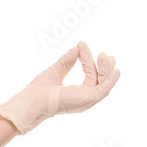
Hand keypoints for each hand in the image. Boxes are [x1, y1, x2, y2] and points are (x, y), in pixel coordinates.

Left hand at [0, 41, 120, 135]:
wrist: (31, 101)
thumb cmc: (38, 91)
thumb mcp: (54, 71)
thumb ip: (66, 61)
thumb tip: (76, 48)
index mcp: (77, 93)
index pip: (89, 75)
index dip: (87, 60)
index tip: (81, 45)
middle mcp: (84, 97)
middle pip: (99, 79)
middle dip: (103, 67)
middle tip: (105, 54)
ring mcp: (87, 99)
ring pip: (103, 82)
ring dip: (106, 69)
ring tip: (105, 56)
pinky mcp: (88, 98)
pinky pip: (104, 88)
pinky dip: (110, 79)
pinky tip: (115, 69)